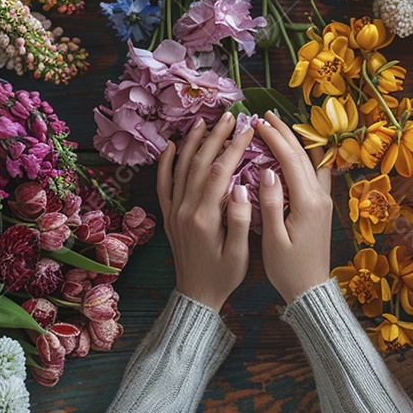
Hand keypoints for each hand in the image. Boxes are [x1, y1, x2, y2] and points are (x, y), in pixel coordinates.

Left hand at [157, 113, 254, 312]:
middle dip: (216, 136)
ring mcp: (174, 211)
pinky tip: (170, 146)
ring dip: (193, 142)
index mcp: (205, 218)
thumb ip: (241, 220)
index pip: (220, 172)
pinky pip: (163, 184)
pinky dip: (165, 163)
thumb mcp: (239, 254)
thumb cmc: (223, 276)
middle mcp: (185, 210)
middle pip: (200, 163)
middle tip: (231, 116)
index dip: (235, 147)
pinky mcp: (168, 215)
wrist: (195, 296)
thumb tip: (242, 188)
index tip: (249, 130)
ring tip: (205, 122)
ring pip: (181, 168)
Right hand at [257, 110, 333, 303]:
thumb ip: (271, 203)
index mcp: (307, 203)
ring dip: (297, 140)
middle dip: (285, 132)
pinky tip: (297, 150)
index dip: (274, 138)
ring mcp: (324, 200)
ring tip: (280, 125)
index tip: (257, 122)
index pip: (290, 160)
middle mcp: (320, 197)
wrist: (310, 290)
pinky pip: (317, 171)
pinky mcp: (323, 206)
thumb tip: (267, 171)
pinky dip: (306, 155)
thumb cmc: (287, 269)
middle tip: (266, 115)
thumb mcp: (273, 239)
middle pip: (304, 154)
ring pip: (314, 160)